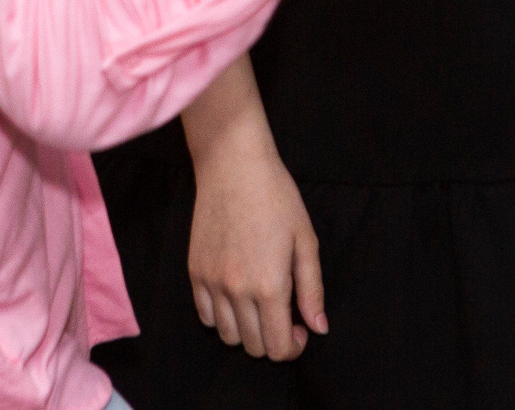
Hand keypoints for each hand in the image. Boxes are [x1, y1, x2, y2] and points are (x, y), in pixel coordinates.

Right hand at [189, 143, 325, 359]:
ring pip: (228, 336)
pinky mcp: (195, 272)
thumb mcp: (306, 242)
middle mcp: (237, 292)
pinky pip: (206, 316)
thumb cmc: (277, 198)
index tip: (301, 329)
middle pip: (254, 346)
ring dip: (247, 331)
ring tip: (260, 306)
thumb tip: (319, 328)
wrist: (234, 167)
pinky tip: (237, 296)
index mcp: (270, 286)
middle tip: (285, 315)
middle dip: (273, 340)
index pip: (279, 347)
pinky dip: (222, 317)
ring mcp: (212, 283)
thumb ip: (312, 290)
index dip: (294, 347)